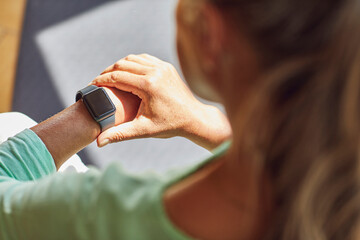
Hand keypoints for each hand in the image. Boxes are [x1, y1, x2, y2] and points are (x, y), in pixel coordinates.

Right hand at [92, 54, 231, 149]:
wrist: (193, 118)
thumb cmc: (170, 125)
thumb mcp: (144, 130)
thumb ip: (120, 134)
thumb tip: (98, 142)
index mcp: (148, 86)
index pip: (117, 76)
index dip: (101, 80)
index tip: (91, 85)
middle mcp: (155, 72)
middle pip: (122, 65)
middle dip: (108, 72)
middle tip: (99, 81)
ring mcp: (162, 67)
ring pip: (133, 59)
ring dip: (119, 66)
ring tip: (110, 76)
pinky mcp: (167, 66)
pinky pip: (145, 59)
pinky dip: (133, 63)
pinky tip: (127, 71)